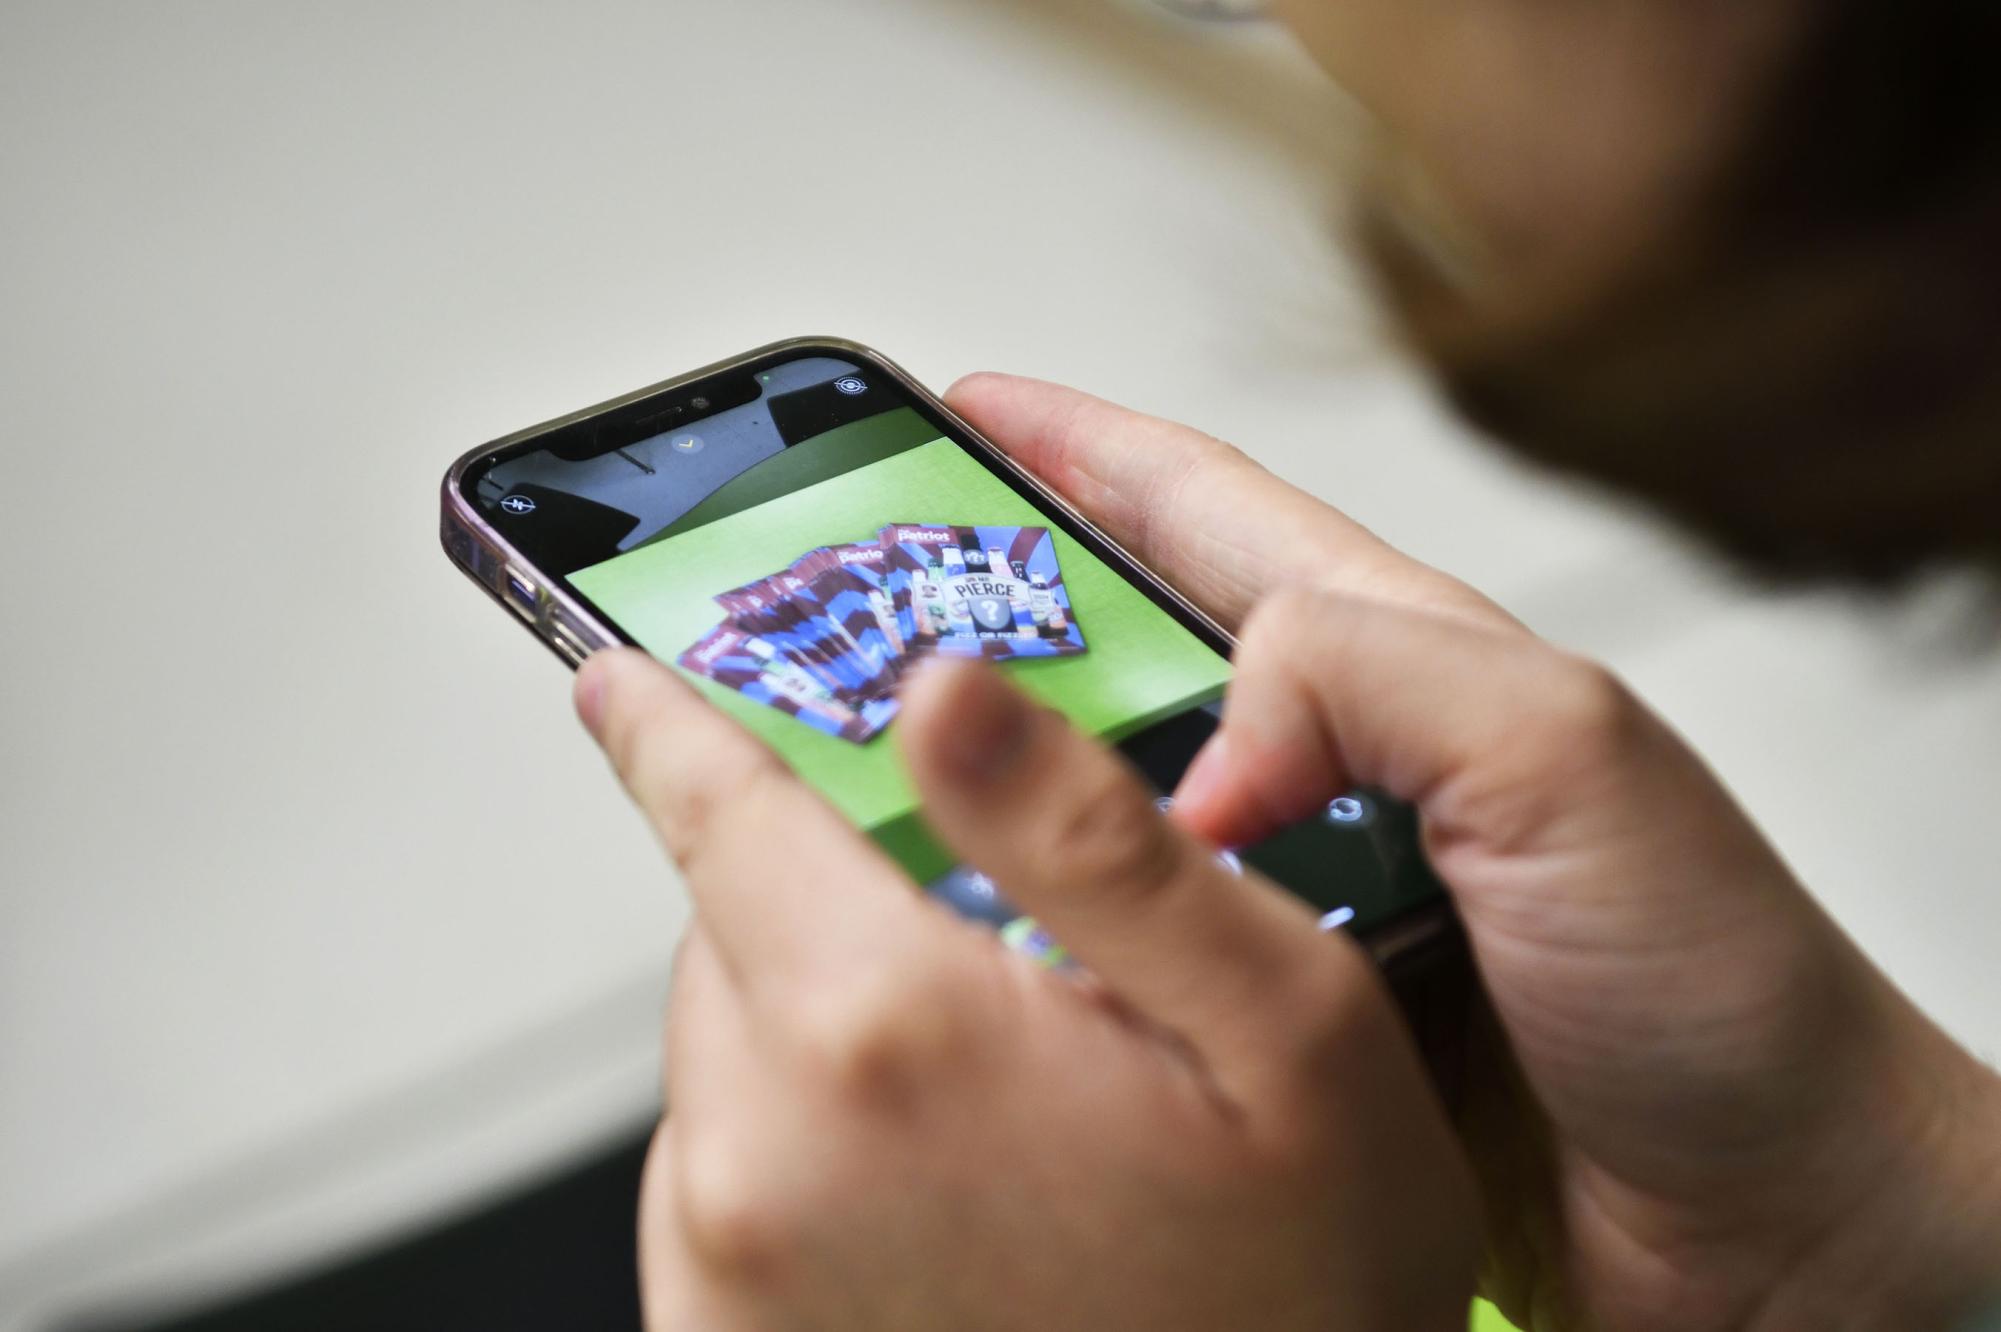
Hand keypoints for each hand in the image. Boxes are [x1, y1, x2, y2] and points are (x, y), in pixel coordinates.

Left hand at [576, 648, 1477, 1329]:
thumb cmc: (1298, 1305)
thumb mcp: (1285, 1029)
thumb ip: (1093, 837)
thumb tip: (946, 690)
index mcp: (889, 1031)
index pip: (721, 810)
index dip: (668, 724)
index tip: (618, 679)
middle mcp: (765, 1150)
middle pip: (734, 934)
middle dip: (832, 906)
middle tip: (985, 961)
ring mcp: (725, 1266)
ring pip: (733, 1059)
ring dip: (830, 1041)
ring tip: (1001, 1117)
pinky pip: (729, 1185)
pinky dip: (808, 1156)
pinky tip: (947, 1207)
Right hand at [943, 373, 2000, 1331]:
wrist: (1766, 1221)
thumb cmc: (1716, 987)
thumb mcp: (1568, 755)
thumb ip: (1372, 676)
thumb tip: (1205, 742)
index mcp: (1407, 664)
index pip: (1211, 515)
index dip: (1084, 450)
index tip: (968, 408)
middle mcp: (1343, 767)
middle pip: (1129, 658)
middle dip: (998, 616)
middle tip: (869, 608)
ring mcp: (1304, 895)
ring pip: (1112, 814)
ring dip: (1007, 794)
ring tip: (887, 779)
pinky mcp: (1282, 1017)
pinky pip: (1137, 951)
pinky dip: (1056, 938)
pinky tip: (988, 948)